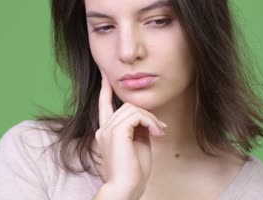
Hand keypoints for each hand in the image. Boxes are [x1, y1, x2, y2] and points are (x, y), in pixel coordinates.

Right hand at [94, 71, 167, 198]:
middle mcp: (103, 129)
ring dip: (150, 119)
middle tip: (160, 129)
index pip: (103, 104)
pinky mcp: (116, 132)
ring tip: (158, 133)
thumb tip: (146, 119)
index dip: (105, 89)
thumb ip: (138, 129)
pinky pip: (136, 115)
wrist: (125, 188)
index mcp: (105, 132)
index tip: (105, 75)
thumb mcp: (137, 145)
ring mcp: (107, 130)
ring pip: (132, 109)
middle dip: (146, 113)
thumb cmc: (132, 172)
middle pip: (126, 106)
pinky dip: (149, 122)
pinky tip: (155, 133)